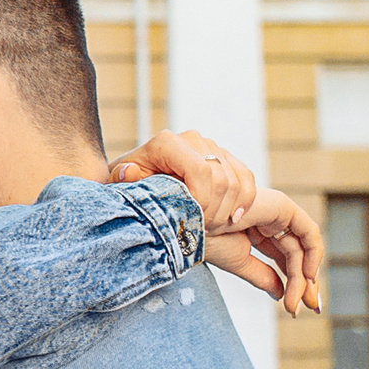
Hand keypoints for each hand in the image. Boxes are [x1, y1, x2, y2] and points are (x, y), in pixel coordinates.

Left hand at [109, 130, 255, 231]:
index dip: (203, 201)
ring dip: (228, 210)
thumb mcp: (121, 186)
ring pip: (237, 181)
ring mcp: (211, 146)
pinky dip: (245, 201)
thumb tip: (128, 172)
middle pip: (221, 179)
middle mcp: (192, 139)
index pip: (201, 171)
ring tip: (210, 226)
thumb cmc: (130, 187)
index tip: (191, 221)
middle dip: (214, 212)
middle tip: (200, 230)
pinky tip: (234, 218)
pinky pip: (247, 178)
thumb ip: (125, 179)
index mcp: (167, 143)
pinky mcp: (225, 156)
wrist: (140, 183)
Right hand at [204, 188, 325, 318]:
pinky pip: (308, 232)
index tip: (295, 308)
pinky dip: (313, 254)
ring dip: (303, 278)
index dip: (295, 282)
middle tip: (309, 308)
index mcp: (258, 230)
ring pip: (302, 248)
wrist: (193, 223)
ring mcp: (277, 212)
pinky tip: (307, 277)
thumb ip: (263, 276)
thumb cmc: (207, 238)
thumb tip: (280, 294)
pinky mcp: (282, 206)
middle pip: (298, 254)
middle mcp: (270, 220)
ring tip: (296, 302)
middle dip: (305, 283)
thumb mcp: (240, 262)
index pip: (286, 258)